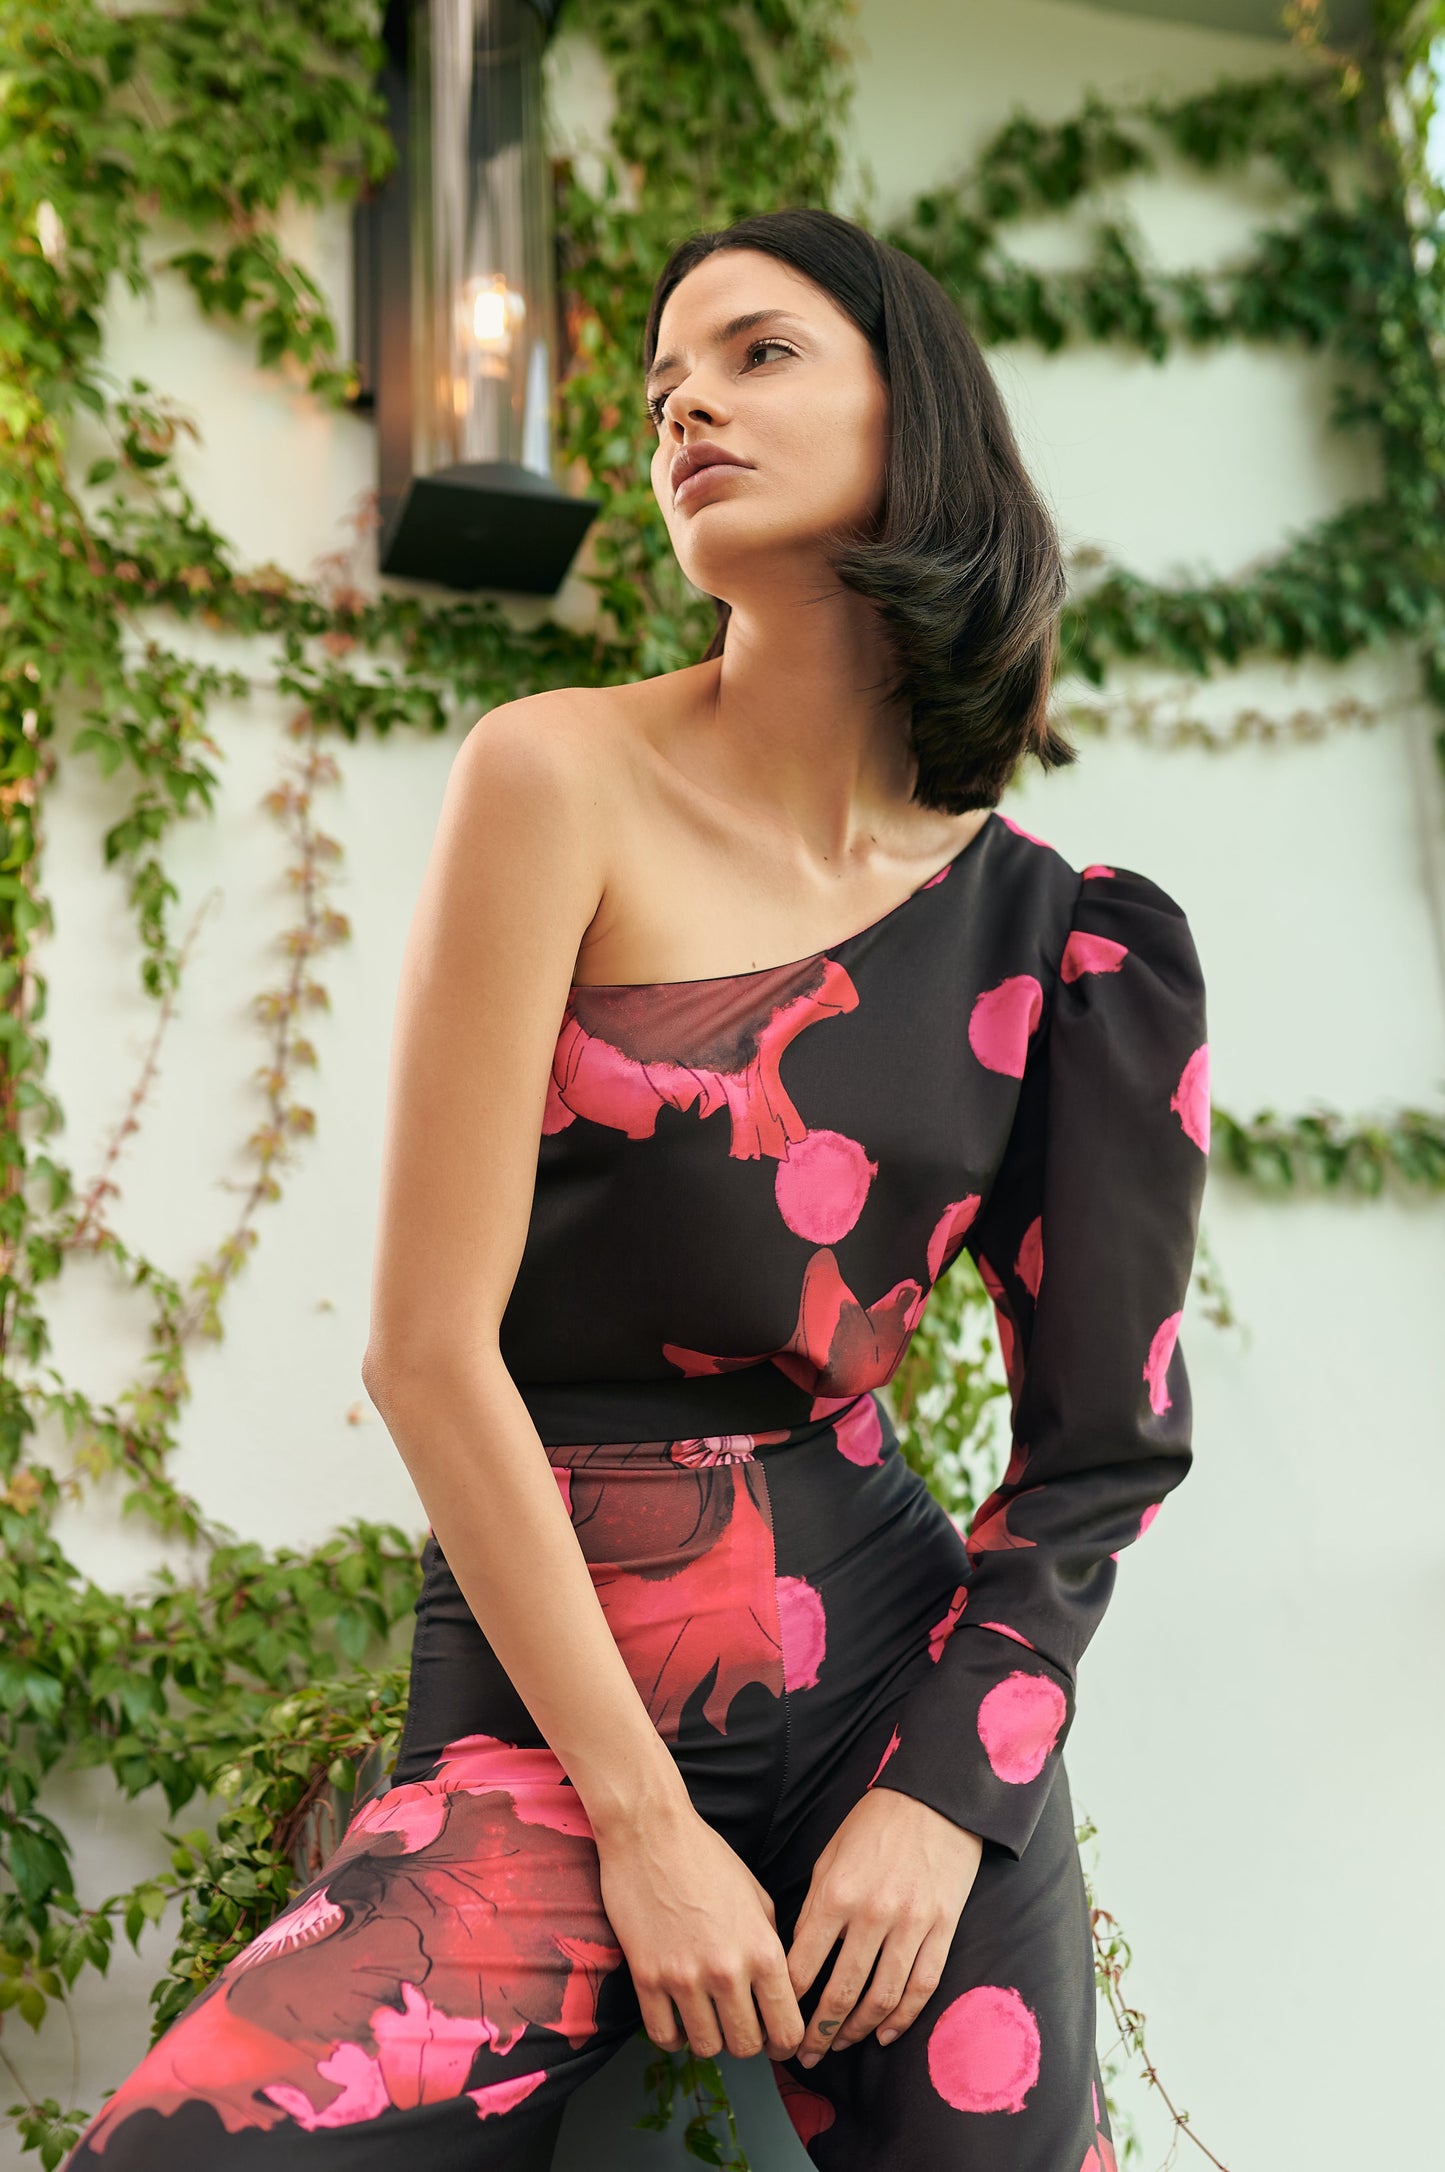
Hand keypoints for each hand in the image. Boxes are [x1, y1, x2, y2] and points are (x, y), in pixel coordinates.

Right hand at [596, 1796, 804, 2063]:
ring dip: (711, 2039)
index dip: (786, 2043)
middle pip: (746, 2046)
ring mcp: (684, 1978)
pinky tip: (679, 2019)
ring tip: (709, 2018)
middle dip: (748, 2042)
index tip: (778, 2041)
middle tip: (740, 2025)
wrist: (650, 1833)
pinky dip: (674, 2037)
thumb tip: (778, 1989)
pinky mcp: (646, 1978)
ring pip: (706, 2047)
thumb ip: (770, 1945)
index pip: (786, 2028)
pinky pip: (663, 2036)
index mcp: (762, 1951)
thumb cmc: (707, 1858)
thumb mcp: (757, 1896)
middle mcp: (727, 1972)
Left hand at [786, 1787, 981, 2063]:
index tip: (777, 2020)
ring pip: (882, 1997)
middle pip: (842, 1992)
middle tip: (805, 2054)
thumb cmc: (874, 1826)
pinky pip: (922, 1986)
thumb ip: (815, 1908)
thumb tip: (798, 1957)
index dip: (787, 2001)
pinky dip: (903, 2017)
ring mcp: (911, 1924)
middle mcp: (872, 1914)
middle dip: (818, 2032)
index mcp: (836, 1893)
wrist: (934, 1799)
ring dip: (858, 2030)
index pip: (804, 1964)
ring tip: (839, 2045)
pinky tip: (885, 2034)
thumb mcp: (830, 1857)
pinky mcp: (942, 1929)